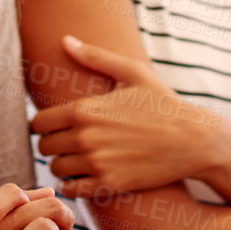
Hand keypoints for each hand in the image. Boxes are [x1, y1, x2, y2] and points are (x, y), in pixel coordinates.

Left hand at [29, 35, 223, 197]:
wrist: (192, 139)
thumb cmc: (162, 102)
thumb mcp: (132, 72)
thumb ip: (95, 56)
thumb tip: (65, 39)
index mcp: (85, 109)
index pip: (39, 123)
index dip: (42, 124)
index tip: (53, 125)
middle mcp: (86, 137)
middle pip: (44, 147)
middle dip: (50, 144)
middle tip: (64, 142)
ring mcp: (97, 163)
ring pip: (56, 169)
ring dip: (61, 165)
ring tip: (74, 158)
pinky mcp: (110, 184)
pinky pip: (72, 190)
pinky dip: (72, 185)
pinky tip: (82, 176)